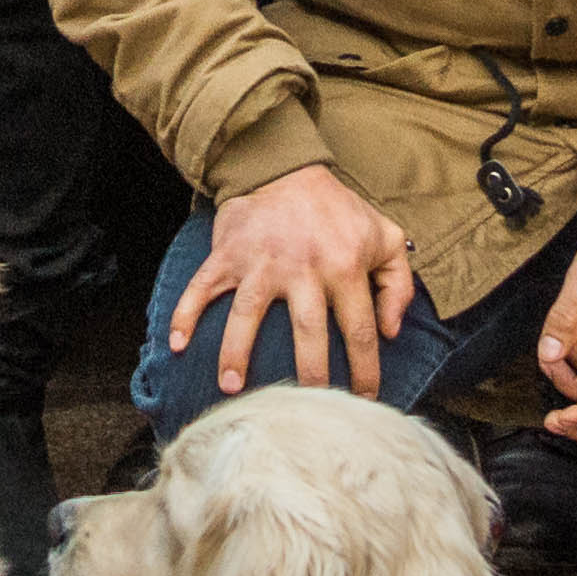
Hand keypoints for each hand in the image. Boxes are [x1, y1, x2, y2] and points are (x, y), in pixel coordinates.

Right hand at [164, 162, 411, 396]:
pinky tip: (177, 344)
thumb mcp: (385, 237)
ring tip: (231, 387)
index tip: (364, 401)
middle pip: (308, 333)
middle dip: (309, 376)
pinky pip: (202, 286)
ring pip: (247, 314)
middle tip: (305, 409)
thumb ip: (399, 285)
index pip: (358, 331)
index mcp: (344, 267)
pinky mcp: (229, 254)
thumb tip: (391, 332)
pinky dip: (186, 313)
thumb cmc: (339, 211)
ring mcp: (261, 262)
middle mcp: (302, 267)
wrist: (286, 166)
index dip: (365, 371)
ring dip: (236, 352)